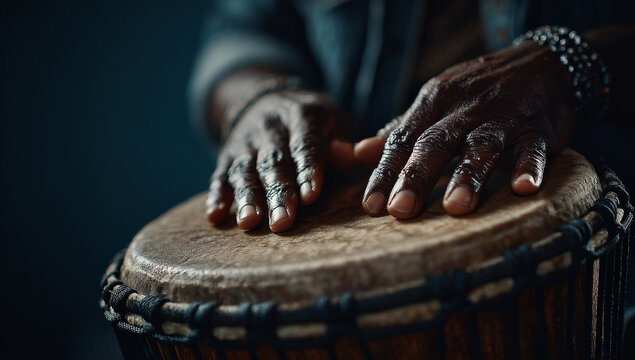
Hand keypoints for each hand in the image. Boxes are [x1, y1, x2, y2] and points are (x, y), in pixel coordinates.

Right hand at [206, 89, 353, 231]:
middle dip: (278, 193)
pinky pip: (220, 175)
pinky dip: (217, 195)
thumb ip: (343, 143)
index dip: (307, 170)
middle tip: (282, 222)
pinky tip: (216, 215)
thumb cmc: (314, 123)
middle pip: (274, 162)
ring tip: (249, 222)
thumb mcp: (334, 122)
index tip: (310, 197)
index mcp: (302, 115)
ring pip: (245, 170)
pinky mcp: (227, 156)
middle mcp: (270, 127)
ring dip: (247, 197)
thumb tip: (353, 155)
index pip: (305, 144)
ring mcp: (245, 142)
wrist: (269, 100)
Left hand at [355, 41, 576, 217]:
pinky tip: (523, 188)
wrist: (540, 62)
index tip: (370, 207)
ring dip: (468, 176)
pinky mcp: (538, 127)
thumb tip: (355, 154)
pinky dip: (529, 166)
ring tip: (456, 207)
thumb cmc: (476, 93)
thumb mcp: (434, 103)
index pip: (402, 140)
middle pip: (436, 142)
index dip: (385, 172)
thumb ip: (399, 131)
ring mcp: (503, 116)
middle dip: (417, 176)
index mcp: (433, 103)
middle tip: (400, 210)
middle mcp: (464, 108)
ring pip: (482, 145)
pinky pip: (534, 147)